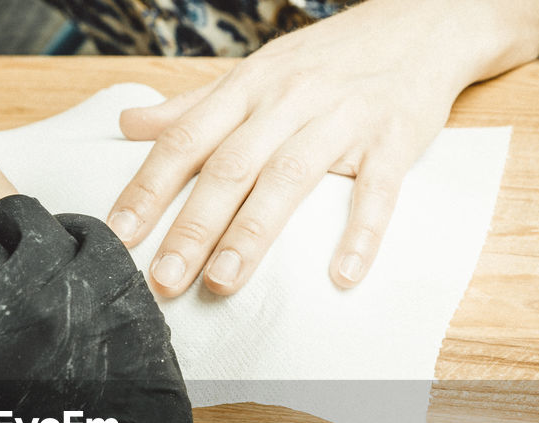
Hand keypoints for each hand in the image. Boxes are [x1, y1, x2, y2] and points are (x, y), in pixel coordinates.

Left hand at [106, 0, 477, 296]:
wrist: (420, 24)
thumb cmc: (327, 60)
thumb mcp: (256, 73)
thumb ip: (193, 107)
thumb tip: (130, 125)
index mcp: (247, 88)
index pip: (185, 141)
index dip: (148, 189)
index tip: (118, 237)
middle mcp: (287, 101)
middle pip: (230, 167)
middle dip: (192, 227)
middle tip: (163, 279)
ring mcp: (341, 119)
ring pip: (289, 178)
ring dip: (253, 233)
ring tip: (222, 281)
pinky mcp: (393, 139)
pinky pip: (376, 191)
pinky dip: (360, 232)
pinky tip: (342, 275)